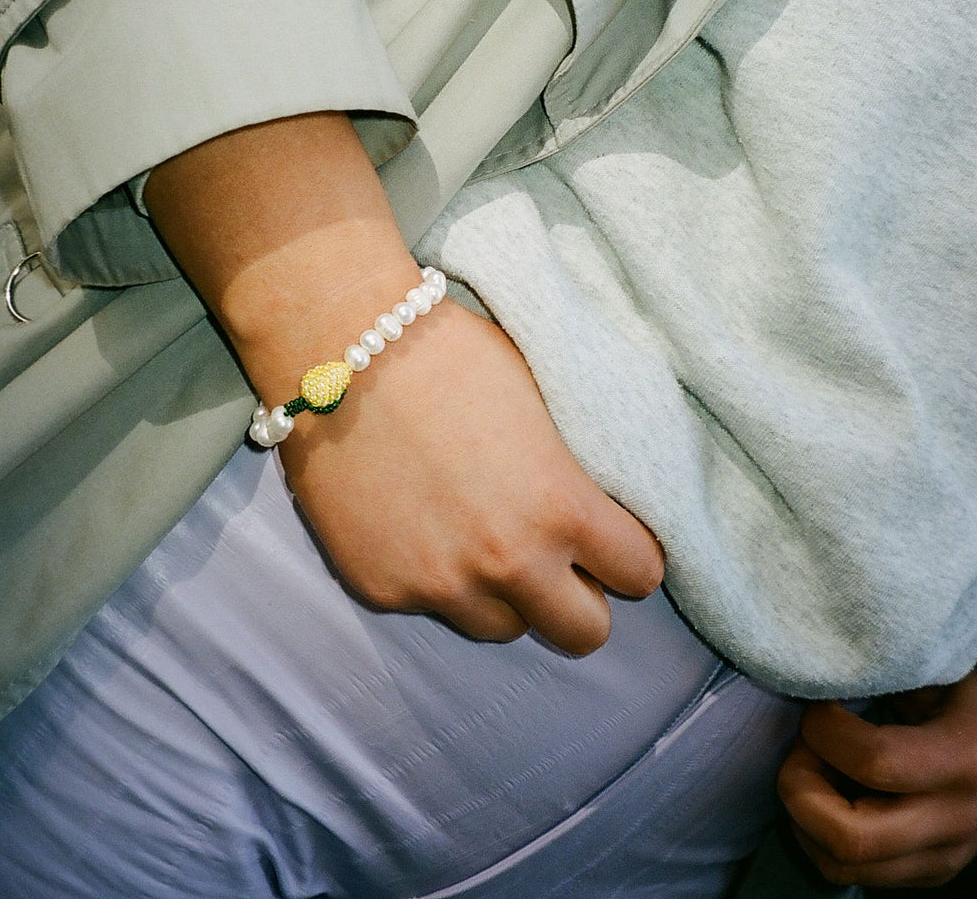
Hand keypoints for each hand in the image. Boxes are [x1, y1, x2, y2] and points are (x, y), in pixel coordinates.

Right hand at [146, 111, 663, 655]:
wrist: (337, 345)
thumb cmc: (447, 350)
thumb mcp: (539, 400)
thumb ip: (573, 470)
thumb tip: (601, 503)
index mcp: (560, 507)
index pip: (640, 573)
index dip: (629, 551)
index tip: (612, 534)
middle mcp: (506, 561)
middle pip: (584, 634)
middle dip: (579, 595)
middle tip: (556, 553)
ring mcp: (439, 584)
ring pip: (502, 625)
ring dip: (503, 591)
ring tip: (477, 530)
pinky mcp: (381, 589)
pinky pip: (431, 605)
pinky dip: (433, 575)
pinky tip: (416, 517)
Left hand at [778, 672, 976, 887]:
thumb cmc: (963, 691)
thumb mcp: (935, 671)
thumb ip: (885, 672)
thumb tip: (820, 671)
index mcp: (960, 760)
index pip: (872, 761)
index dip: (824, 729)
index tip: (820, 703)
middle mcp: (955, 820)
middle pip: (850, 838)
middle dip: (801, 788)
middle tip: (803, 746)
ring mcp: (945, 855)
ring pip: (843, 867)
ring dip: (805, 817)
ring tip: (813, 769)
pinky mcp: (932, 870)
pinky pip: (855, 874)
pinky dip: (821, 836)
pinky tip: (830, 792)